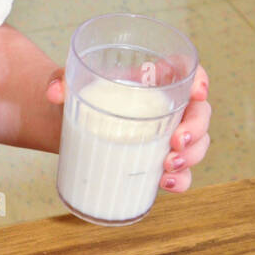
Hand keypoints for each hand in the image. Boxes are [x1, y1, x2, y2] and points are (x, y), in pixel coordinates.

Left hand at [45, 64, 210, 192]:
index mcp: (151, 77)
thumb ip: (60, 79)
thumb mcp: (66, 81)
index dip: (201, 79)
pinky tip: (166, 184)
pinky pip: (180, 172)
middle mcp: (164, 105)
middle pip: (199, 113)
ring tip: (168, 167)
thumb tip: (54, 92)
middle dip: (196, 129)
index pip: (187, 71)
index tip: (197, 92)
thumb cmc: (73, 93)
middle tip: (176, 143)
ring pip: (197, 144)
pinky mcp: (156, 160)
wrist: (61, 121)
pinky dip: (180, 180)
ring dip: (191, 157)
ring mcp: (164, 135)